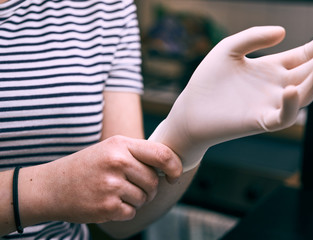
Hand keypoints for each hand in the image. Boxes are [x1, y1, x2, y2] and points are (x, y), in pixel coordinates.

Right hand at [19, 136, 181, 224]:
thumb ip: (138, 154)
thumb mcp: (110, 149)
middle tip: (130, 186)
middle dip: (148, 187)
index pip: (161, 154)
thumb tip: (169, 166)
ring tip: (114, 192)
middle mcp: (117, 162)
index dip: (175, 166)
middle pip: (153, 180)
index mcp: (120, 144)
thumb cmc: (87, 166)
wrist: (52, 186)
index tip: (173, 175)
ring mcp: (112, 185)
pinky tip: (108, 202)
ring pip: (144, 198)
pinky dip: (124, 211)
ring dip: (135, 200)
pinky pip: (132, 212)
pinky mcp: (107, 206)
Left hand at [150, 26, 312, 170]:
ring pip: (302, 95)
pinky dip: (290, 105)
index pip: (300, 56)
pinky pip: (282, 116)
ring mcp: (269, 104)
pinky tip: (291, 89)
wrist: (190, 110)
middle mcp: (274, 87)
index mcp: (269, 69)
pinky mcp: (260, 121)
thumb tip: (283, 32)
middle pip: (307, 73)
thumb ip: (252, 37)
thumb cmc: (207, 81)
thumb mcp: (228, 49)